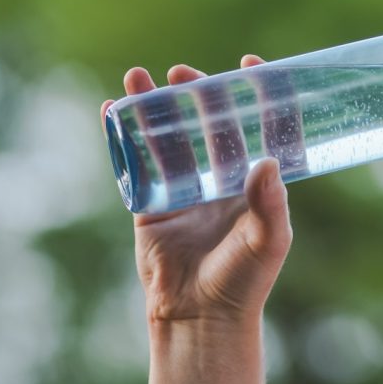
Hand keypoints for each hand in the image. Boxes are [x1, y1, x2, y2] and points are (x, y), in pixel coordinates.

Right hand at [100, 56, 292, 325]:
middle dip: (196, 93)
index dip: (257, 93)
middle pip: (207, 122)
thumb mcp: (268, 241)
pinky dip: (122, 135)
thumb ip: (270, 203)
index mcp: (254, 180)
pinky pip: (136, 161)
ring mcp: (183, 187)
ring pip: (168, 135)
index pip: (258, 125)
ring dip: (153, 105)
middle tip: (183, 73)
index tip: (251, 64)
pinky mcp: (150, 202)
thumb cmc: (243, 282)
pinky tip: (112, 109)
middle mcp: (219, 178)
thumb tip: (265, 161)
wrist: (199, 319)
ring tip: (138, 76)